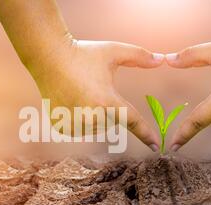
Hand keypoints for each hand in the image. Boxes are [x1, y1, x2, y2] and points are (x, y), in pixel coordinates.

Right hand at [29, 39, 164, 150]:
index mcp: (106, 100)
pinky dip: (80, 119)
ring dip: (94, 115)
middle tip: (93, 89)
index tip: (156, 146)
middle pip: (111, 122)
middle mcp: (90, 116)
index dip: (146, 134)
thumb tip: (162, 59)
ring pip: (95, 127)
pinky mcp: (62, 127)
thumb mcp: (113, 51)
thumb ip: (139, 56)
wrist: (48, 57)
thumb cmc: (84, 53)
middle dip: (108, 108)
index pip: (132, 122)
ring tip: (79, 94)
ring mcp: (74, 123)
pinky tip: (71, 102)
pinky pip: (80, 129)